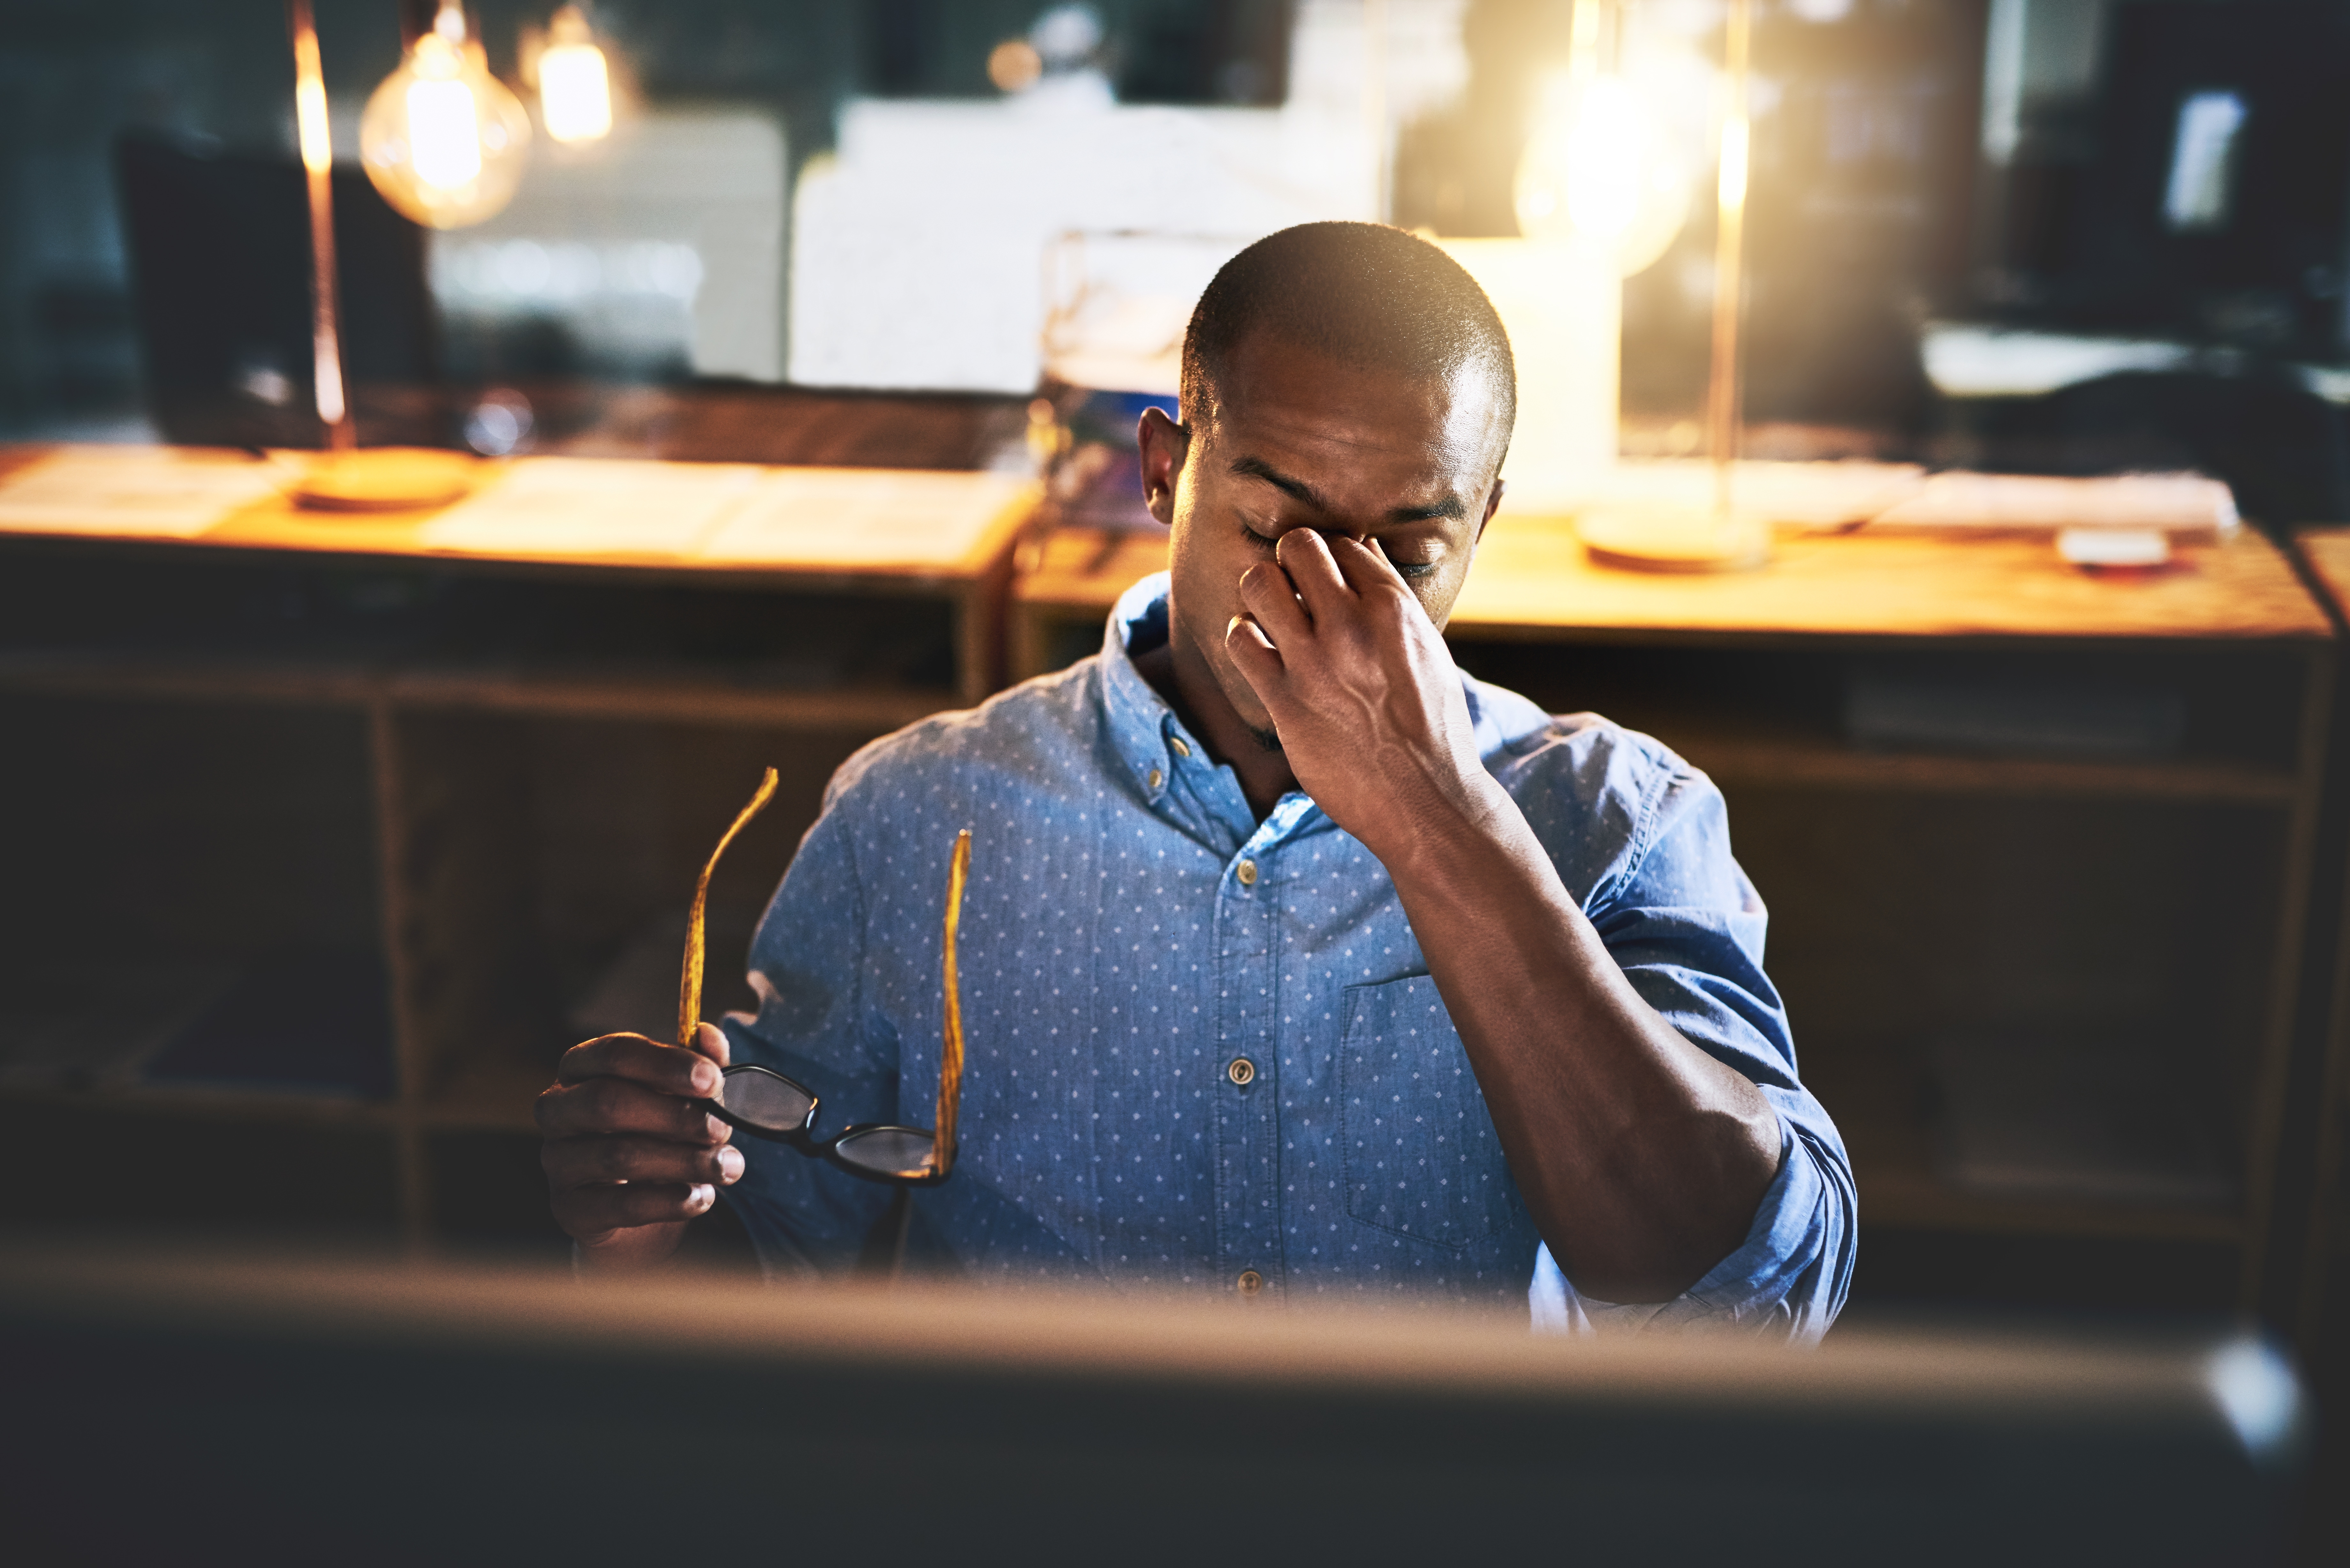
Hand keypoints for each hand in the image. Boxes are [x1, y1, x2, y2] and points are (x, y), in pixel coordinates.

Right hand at [535, 1020, 742, 1270]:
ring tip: (727, 1166)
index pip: (614, 1053)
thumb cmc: (658, 1134)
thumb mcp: (684, 1095)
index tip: (713, 1080)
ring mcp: (557, 1161)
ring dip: (685, 1161)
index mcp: (581, 1066)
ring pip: (619, 1155)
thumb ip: (698, 1064)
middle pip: (608, 1102)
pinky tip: (703, 1196)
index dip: (665, 1063)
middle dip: (676, 1116)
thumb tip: (708, 1035)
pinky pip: (623, 1204)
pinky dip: (672, 1201)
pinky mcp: (569, 1209)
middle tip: (722, 1129)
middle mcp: (558, 1109)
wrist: (635, 1209)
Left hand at [1224, 528, 1497, 861]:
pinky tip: (1259, 649)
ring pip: (1259, 583)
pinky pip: (1240, 639)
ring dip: (1261, 592)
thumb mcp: (1429, 651)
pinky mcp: (1284, 700)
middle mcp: (1353, 626)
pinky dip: (1243, 635)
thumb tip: (1363, 548)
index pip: (1345, 544)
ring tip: (1272, 614)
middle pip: (1298, 547)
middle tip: (1295, 586)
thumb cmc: (1433, 727)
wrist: (1427, 800)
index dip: (1333, 557)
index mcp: (1395, 609)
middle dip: (1291, 559)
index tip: (1329, 580)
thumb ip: (1393, 599)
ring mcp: (1315, 662)